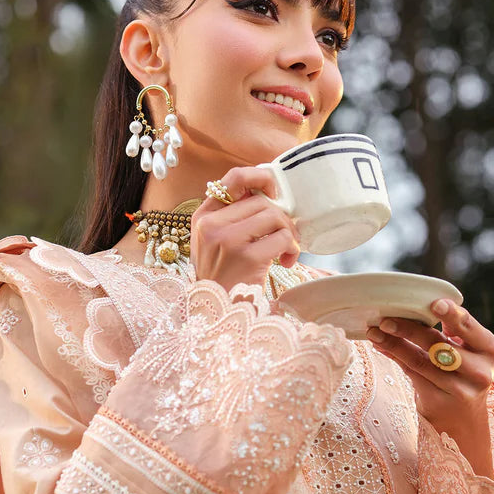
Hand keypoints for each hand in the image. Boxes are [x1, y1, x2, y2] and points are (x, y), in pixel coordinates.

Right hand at [190, 167, 299, 293]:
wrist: (216, 316)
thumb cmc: (222, 281)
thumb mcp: (214, 245)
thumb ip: (232, 219)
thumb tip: (268, 195)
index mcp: (202, 218)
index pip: (234, 179)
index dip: (261, 177)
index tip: (275, 192)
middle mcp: (211, 226)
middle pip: (261, 201)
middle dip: (281, 217)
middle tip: (286, 237)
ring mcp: (227, 240)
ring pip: (273, 216)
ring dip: (288, 233)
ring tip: (286, 251)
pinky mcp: (246, 257)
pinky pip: (281, 238)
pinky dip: (291, 248)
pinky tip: (286, 262)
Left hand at [367, 298, 493, 477]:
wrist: (463, 422)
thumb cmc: (461, 376)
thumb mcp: (467, 353)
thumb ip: (451, 333)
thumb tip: (414, 308)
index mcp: (490, 349)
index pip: (469, 328)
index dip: (453, 315)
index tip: (435, 304)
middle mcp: (480, 371)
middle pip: (439, 344)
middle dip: (410, 329)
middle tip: (386, 319)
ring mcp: (460, 389)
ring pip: (420, 360)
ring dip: (393, 344)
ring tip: (374, 332)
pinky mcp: (439, 402)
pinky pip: (411, 374)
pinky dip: (394, 357)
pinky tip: (381, 346)